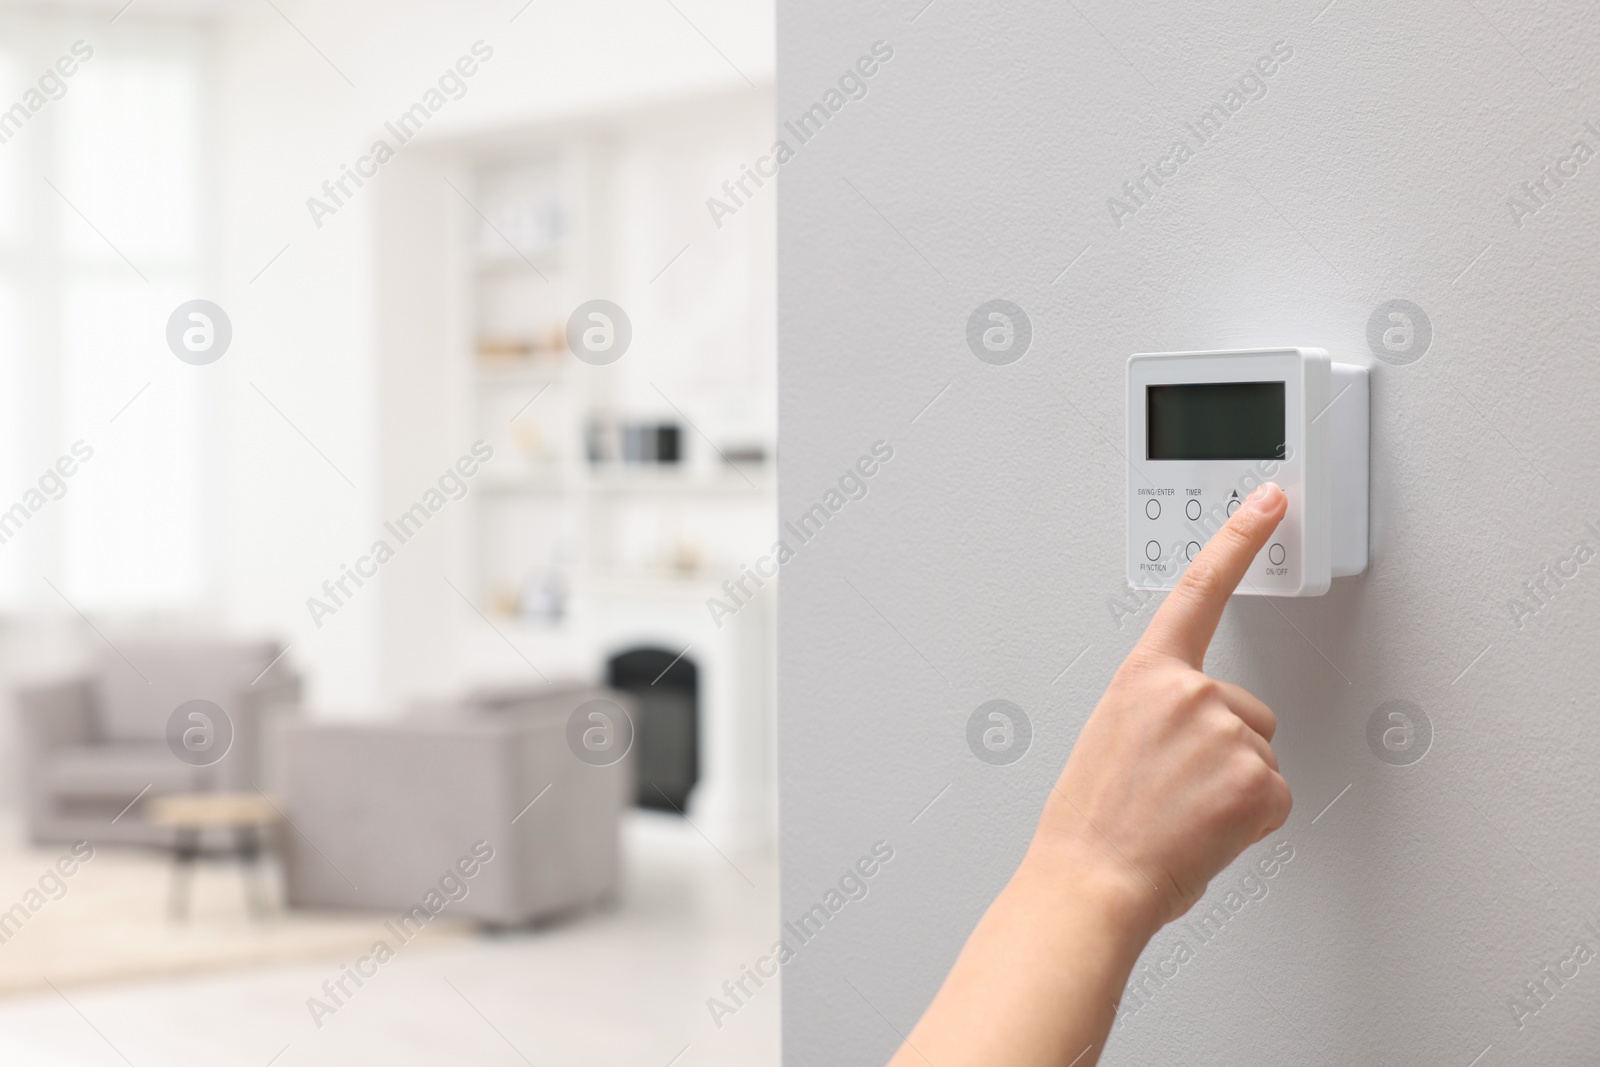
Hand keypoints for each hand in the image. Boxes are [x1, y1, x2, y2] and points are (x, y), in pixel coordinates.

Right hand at [1029, 481, 1292, 934]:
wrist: (1091, 882)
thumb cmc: (1090, 823)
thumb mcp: (1110, 739)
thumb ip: (1158, 711)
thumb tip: (1191, 730)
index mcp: (1145, 676)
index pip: (1198, 590)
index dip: (1238, 538)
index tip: (1270, 499)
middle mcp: (1191, 694)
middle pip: (1246, 710)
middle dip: (1222, 751)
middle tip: (1173, 791)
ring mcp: (1228, 734)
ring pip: (1259, 756)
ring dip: (1231, 789)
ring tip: (1181, 815)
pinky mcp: (1259, 780)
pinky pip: (1273, 796)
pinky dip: (1248, 820)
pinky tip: (1205, 831)